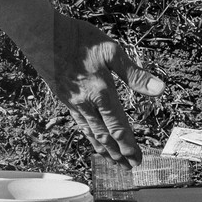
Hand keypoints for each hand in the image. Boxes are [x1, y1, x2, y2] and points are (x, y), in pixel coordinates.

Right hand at [39, 13, 165, 162]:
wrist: (42, 34)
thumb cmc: (78, 38)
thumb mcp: (111, 50)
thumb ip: (134, 74)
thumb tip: (160, 89)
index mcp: (102, 92)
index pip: (119, 127)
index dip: (129, 146)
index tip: (138, 159)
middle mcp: (87, 103)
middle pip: (106, 136)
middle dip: (119, 154)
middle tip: (131, 167)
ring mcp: (73, 102)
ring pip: (91, 133)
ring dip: (104, 150)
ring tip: (114, 162)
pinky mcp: (64, 98)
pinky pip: (79, 123)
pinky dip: (89, 136)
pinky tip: (92, 139)